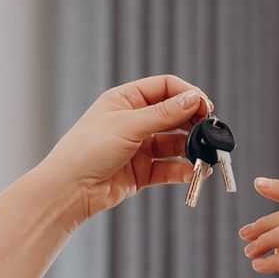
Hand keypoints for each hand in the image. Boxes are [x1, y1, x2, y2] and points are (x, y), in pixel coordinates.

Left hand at [37, 75, 209, 227]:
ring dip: (191, 149)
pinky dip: (182, 170)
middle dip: (193, 123)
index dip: (187, 94)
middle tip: (210, 132)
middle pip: (173, 115)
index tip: (205, 106)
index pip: (165, 87)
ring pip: (173, 143)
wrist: (68, 190)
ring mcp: (138, 147)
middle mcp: (133, 121)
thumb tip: (193, 98)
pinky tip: (193, 173)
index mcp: (126, 100)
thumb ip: (163, 114)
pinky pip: (167, 168)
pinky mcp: (140, 172)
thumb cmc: (87, 150)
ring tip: (205, 156)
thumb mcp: (127, 125)